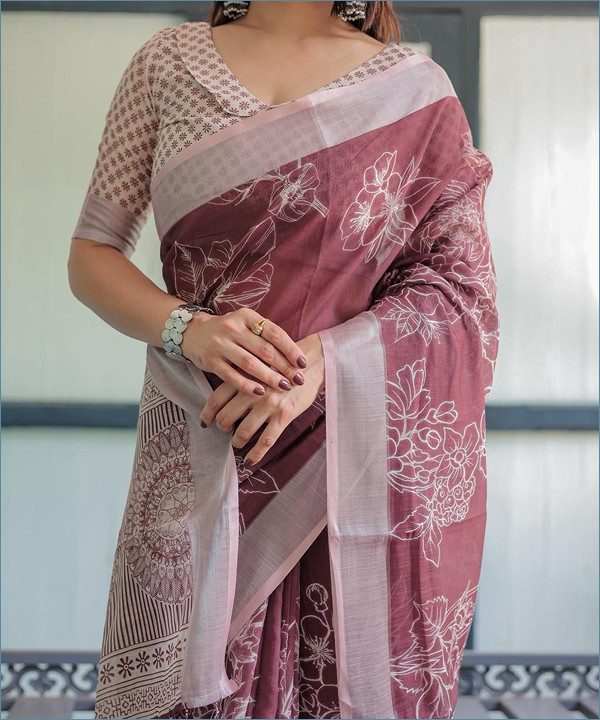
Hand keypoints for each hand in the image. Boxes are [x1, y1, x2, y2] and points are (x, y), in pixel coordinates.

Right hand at [180, 307, 307, 396]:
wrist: (193, 332)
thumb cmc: (229, 332)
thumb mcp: (246, 325)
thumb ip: (265, 336)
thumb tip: (295, 357)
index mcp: (247, 316)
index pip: (274, 333)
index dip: (291, 349)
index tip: (303, 364)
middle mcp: (233, 328)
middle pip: (264, 350)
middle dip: (284, 366)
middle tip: (298, 379)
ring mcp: (220, 344)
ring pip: (250, 363)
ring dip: (269, 377)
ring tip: (284, 387)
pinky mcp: (210, 360)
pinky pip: (231, 376)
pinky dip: (247, 385)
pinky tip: (260, 392)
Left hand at [199, 333, 324, 465]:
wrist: (314, 361)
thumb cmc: (284, 362)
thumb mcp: (259, 363)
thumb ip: (243, 377)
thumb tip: (226, 396)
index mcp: (244, 377)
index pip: (216, 399)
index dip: (207, 414)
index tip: (205, 422)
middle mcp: (253, 391)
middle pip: (226, 417)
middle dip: (222, 428)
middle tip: (224, 430)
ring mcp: (268, 404)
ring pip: (243, 432)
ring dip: (237, 442)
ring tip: (237, 443)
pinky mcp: (284, 415)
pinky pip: (266, 440)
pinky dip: (255, 454)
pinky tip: (250, 460)